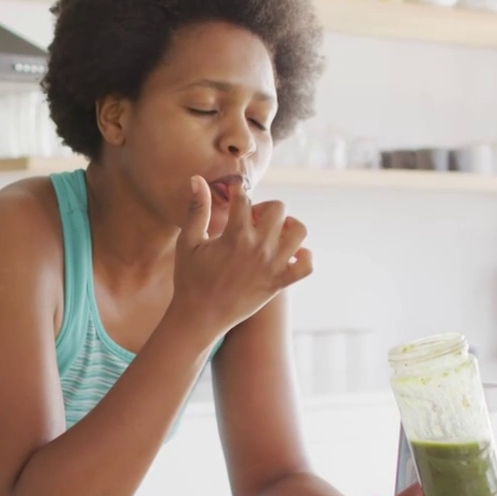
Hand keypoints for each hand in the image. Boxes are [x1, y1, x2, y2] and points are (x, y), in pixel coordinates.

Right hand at [172, 176, 311, 334]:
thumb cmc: (190, 278)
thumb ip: (197, 209)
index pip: (245, 198)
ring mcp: (273, 266)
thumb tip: (197, 178)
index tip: (233, 192)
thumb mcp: (189, 241)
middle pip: (278, 209)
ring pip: (299, 231)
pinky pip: (307, 265)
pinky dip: (303, 256)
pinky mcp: (279, 283)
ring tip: (271, 232)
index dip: (238, 190)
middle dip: (264, 208)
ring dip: (288, 226)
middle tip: (249, 219)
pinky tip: (286, 254)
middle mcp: (259, 248)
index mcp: (236, 236)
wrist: (200, 317)